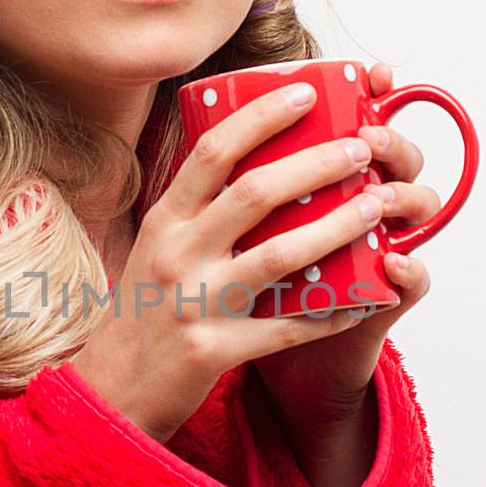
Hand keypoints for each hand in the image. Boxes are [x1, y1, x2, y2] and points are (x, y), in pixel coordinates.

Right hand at [68, 77, 407, 443]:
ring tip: (376, 208)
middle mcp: (177, 254)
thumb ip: (197, 212)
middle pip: (256, 192)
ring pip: (281, 255)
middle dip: (318, 164)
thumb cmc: (144, 314)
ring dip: (337, 228)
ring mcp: (195, 304)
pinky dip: (329, 313)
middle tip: (362, 149)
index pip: (212, 151)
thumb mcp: (156, 249)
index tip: (306, 93)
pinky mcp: (213, 351)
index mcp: (164, 221)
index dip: (262, 116)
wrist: (109, 393)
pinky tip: (362, 301)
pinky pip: (286, 328)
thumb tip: (256, 161)